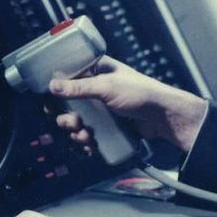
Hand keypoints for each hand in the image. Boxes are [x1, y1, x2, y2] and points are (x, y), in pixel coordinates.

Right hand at [49, 56, 207, 152]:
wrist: (164, 117)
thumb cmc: (142, 92)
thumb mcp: (107, 86)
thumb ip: (79, 87)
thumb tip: (53, 85)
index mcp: (96, 71)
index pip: (68, 78)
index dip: (57, 91)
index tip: (51, 103)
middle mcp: (97, 89)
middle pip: (70, 105)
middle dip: (67, 118)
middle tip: (71, 123)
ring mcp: (102, 109)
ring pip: (78, 123)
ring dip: (76, 132)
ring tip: (84, 136)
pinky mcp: (108, 126)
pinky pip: (89, 135)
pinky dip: (86, 142)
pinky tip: (89, 145)